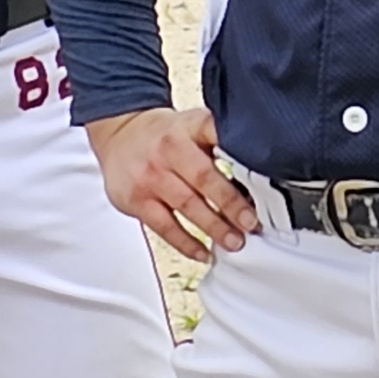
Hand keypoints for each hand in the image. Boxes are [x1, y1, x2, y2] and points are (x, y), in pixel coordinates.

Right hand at [89, 104, 252, 258]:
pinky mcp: (136, 200)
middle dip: (230, 203)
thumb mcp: (192, 125)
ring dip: (214, 227)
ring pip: (186, 205)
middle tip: (251, 223)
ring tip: (234, 242)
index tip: (260, 170)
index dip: (236, 148)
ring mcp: (150, 176)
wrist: (119, 135)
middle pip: (203, 178)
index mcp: (188, 127)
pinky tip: (204, 252)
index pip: (214, 132)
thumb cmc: (165, 136)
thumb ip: (220, 140)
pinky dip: (186, 243)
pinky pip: (164, 227)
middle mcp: (168, 150)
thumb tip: (260, 167)